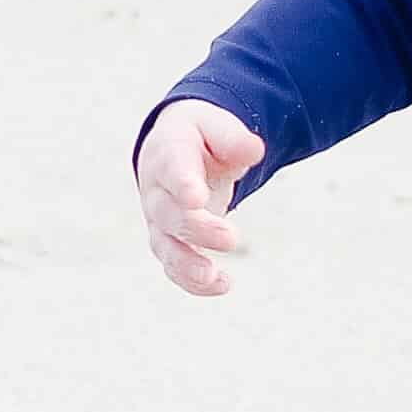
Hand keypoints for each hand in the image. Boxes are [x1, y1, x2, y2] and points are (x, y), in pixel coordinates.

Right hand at [136, 97, 264, 295]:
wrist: (174, 150)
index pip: (171, 168)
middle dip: (197, 229)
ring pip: (166, 246)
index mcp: (168, 153)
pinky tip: (223, 285)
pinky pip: (174, 266)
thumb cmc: (199, 138)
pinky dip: (194, 282)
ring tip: (213, 276)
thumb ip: (232, 138)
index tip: (195, 198)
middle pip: (169, 214)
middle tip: (231, 239)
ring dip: (187, 265)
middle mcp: (157, 190)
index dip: (182, 184)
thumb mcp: (215, 125)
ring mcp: (160, 220)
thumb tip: (255, 151)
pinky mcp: (169, 242)